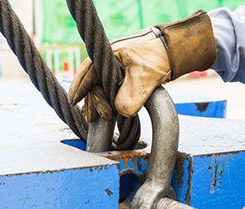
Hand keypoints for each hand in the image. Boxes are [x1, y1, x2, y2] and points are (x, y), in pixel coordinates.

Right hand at [68, 10, 215, 119]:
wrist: (172, 52)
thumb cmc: (157, 59)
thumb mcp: (144, 79)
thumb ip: (131, 98)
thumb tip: (119, 113)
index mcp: (109, 56)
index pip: (88, 73)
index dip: (79, 88)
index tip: (72, 101)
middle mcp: (108, 62)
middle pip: (93, 84)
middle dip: (93, 102)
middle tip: (94, 118)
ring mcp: (115, 69)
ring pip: (100, 89)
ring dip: (98, 104)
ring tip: (94, 119)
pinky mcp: (122, 78)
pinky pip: (109, 91)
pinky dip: (106, 102)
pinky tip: (104, 113)